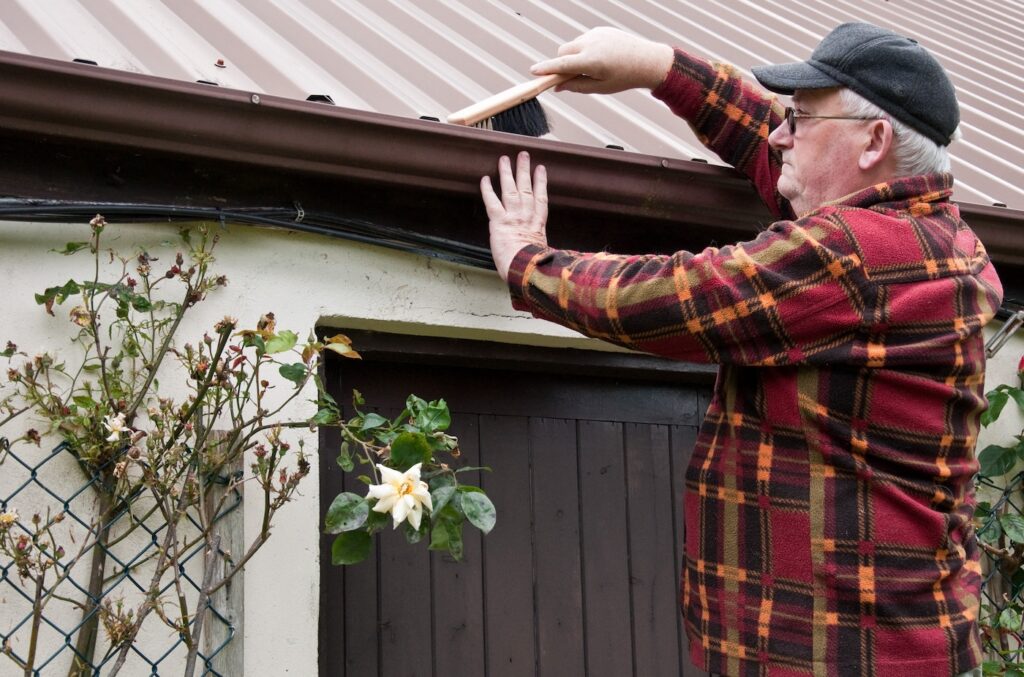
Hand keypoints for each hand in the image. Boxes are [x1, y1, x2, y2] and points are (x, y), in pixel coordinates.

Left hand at [480, 152, 548, 281]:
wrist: (526, 269)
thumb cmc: (534, 268)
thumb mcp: (542, 256)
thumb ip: (540, 248)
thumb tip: (542, 254)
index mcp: (538, 225)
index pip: (541, 198)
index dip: (541, 182)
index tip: (541, 169)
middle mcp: (526, 216)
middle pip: (526, 188)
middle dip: (524, 170)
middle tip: (523, 155)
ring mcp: (513, 217)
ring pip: (511, 190)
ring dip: (508, 173)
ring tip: (505, 158)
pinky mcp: (499, 221)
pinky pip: (492, 202)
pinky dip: (488, 190)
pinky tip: (485, 178)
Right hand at [530, 26, 673, 93]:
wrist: (648, 60)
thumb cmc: (624, 77)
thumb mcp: (600, 88)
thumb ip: (576, 86)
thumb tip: (558, 86)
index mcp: (591, 61)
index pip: (561, 65)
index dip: (546, 69)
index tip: (533, 72)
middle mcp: (591, 44)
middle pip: (562, 52)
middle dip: (561, 64)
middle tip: (570, 77)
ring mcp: (595, 34)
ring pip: (572, 46)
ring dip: (574, 57)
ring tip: (594, 68)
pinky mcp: (600, 30)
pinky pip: (584, 40)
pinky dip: (585, 50)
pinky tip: (601, 58)